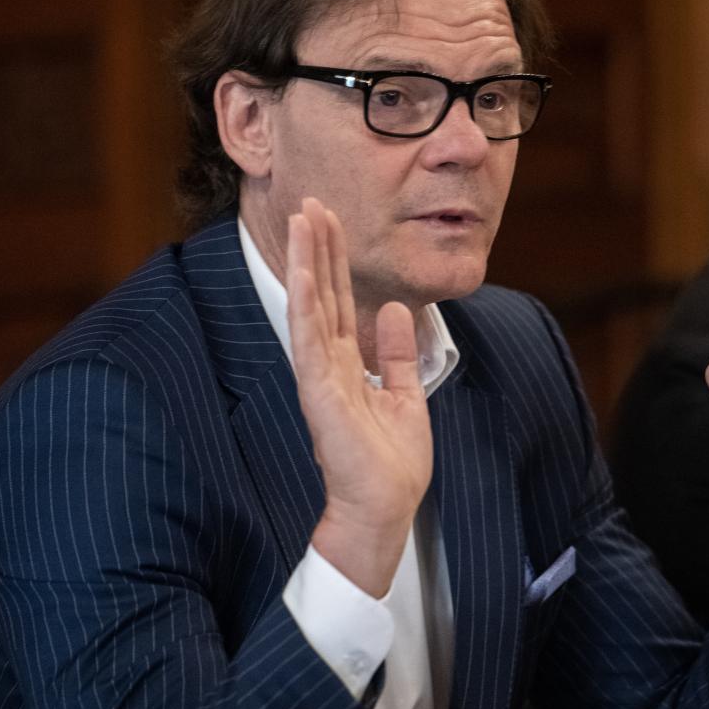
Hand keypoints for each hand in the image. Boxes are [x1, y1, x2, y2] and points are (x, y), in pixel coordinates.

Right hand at [288, 198, 432, 596]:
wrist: (384, 507)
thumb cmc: (390, 464)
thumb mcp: (404, 396)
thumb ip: (398, 354)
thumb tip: (401, 311)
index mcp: (348, 365)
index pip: (341, 301)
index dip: (337, 260)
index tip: (332, 219)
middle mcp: (329, 364)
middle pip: (324, 293)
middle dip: (319, 247)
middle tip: (312, 201)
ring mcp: (321, 376)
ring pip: (312, 306)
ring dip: (309, 262)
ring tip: (304, 218)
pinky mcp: (320, 393)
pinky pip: (311, 342)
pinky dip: (307, 306)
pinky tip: (304, 275)